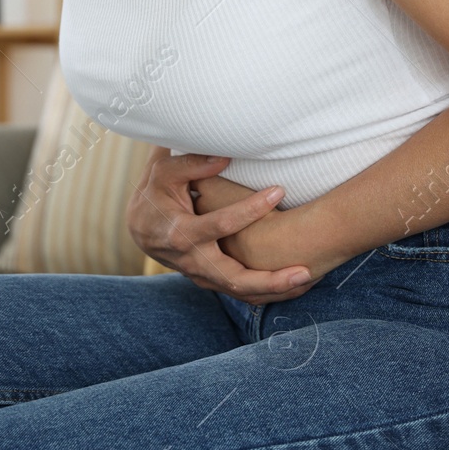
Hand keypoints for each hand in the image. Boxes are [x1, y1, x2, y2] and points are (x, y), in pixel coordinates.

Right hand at [127, 149, 314, 304]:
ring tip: (308, 278)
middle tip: (305, 270)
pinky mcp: (210, 280)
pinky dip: (268, 291)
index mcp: (181, 233)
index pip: (221, 226)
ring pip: (241, 292)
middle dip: (271, 279)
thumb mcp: (164, 173)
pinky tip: (295, 283)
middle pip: (235, 278)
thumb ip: (192, 164)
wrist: (140, 228)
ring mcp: (202, 275)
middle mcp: (193, 261)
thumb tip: (226, 157)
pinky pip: (241, 292)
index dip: (250, 209)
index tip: (279, 190)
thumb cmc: (155, 194)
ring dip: (275, 289)